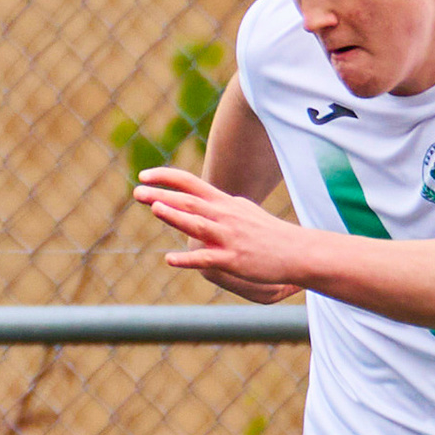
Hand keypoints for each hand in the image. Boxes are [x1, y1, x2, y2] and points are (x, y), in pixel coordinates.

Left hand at [134, 167, 310, 298]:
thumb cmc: (269, 233)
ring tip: (154, 208)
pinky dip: (188, 259)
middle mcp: (225, 216)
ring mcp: (229, 238)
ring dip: (175, 216)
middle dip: (161, 195)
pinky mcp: (235, 260)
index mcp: (225, 203)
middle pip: (189, 201)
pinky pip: (208, 258)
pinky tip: (170, 260)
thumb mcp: (244, 211)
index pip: (191, 183)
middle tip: (136, 191)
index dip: (166, 177)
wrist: (298, 252)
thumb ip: (221, 205)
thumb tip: (205, 199)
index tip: (144, 175)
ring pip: (198, 224)